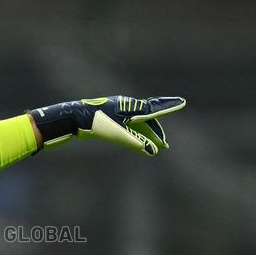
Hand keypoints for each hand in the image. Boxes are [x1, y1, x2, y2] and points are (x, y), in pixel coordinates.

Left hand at [31, 95, 185, 154]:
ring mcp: (117, 111)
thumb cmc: (95, 124)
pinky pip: (128, 125)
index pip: (154, 109)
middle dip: (156, 132)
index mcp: (130, 107)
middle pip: (146, 118)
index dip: (168, 107)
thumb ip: (136, 142)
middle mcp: (125, 106)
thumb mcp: (118, 135)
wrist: (72, 118)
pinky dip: (135, 134)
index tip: (183, 102)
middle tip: (165, 145)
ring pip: (137, 122)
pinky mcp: (109, 118)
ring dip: (146, 135)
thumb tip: (153, 151)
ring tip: (154, 147)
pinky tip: (136, 142)